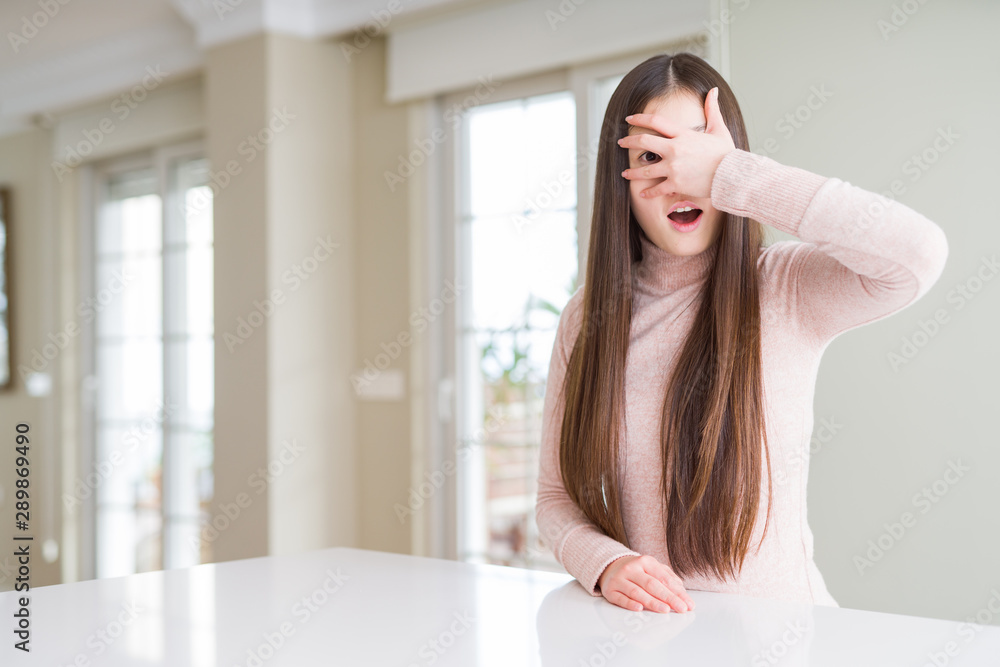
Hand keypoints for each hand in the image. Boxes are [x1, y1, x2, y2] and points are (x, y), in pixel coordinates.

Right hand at [597, 554, 695, 612]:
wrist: (609, 566)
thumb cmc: (637, 571)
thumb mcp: (652, 568)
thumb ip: (668, 578)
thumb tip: (681, 591)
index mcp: (646, 561)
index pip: (664, 578)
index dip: (677, 592)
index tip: (688, 604)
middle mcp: (632, 568)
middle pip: (652, 584)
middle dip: (668, 598)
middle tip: (681, 609)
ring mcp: (619, 579)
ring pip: (636, 592)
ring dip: (652, 602)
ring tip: (665, 610)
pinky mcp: (610, 590)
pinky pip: (620, 598)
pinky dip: (630, 604)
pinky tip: (639, 608)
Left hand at [617, 86, 735, 199]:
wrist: (732, 176)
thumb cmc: (726, 154)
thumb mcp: (719, 129)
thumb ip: (712, 109)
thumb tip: (713, 90)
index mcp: (683, 134)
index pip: (656, 121)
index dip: (640, 118)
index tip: (629, 118)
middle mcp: (674, 149)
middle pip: (644, 142)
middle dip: (629, 142)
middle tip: (620, 143)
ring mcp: (673, 168)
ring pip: (645, 169)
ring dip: (632, 171)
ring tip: (624, 173)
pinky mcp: (675, 184)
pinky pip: (657, 188)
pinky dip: (648, 192)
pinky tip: (642, 193)